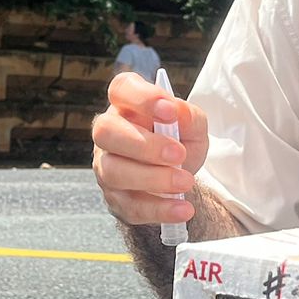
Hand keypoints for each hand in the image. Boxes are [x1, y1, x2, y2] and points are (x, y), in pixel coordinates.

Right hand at [90, 71, 208, 228]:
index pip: (122, 89)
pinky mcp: (116, 198)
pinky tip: (182, 208)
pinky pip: (130, 206)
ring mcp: (107, 166)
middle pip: (106, 132)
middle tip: (178, 155)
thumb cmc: (179, 142)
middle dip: (144, 145)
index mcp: (127, 105)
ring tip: (185, 182)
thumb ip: (189, 116)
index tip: (169, 111)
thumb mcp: (193, 126)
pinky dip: (159, 209)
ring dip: (153, 178)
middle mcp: (109, 133)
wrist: (178, 177)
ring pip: (114, 171)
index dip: (142, 98)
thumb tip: (178, 113)